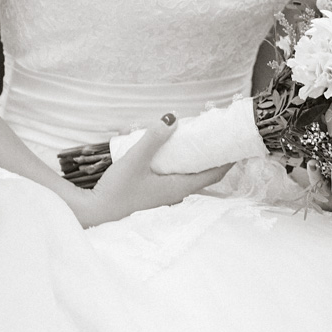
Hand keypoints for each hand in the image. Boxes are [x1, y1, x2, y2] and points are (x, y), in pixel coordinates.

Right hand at [71, 114, 230, 226]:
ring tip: (198, 141)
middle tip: (217, 137)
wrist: (94, 213)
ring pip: (188, 175)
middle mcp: (176, 194)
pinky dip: (180, 164)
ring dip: (196, 160)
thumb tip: (172, 118)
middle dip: (213, 157)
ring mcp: (165, 196)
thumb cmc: (117, 190)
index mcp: (179, 188)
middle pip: (203, 174)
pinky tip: (172, 153)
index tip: (237, 145)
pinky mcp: (153, 194)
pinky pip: (175, 177)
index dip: (228, 160)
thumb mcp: (135, 160)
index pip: (213, 174)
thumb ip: (153, 139)